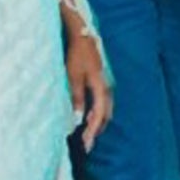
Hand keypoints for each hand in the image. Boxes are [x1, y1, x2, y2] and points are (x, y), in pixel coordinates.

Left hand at [66, 27, 112, 150]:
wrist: (82, 34)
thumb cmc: (76, 55)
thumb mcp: (73, 77)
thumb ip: (76, 98)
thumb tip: (77, 120)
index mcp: (100, 87)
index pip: (99, 115)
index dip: (93, 131)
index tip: (86, 143)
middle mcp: (106, 87)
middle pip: (105, 115)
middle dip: (97, 130)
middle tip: (87, 145)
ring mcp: (105, 83)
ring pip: (105, 109)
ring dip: (98, 123)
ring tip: (88, 135)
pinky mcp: (100, 81)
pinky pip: (102, 102)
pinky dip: (97, 113)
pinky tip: (88, 116)